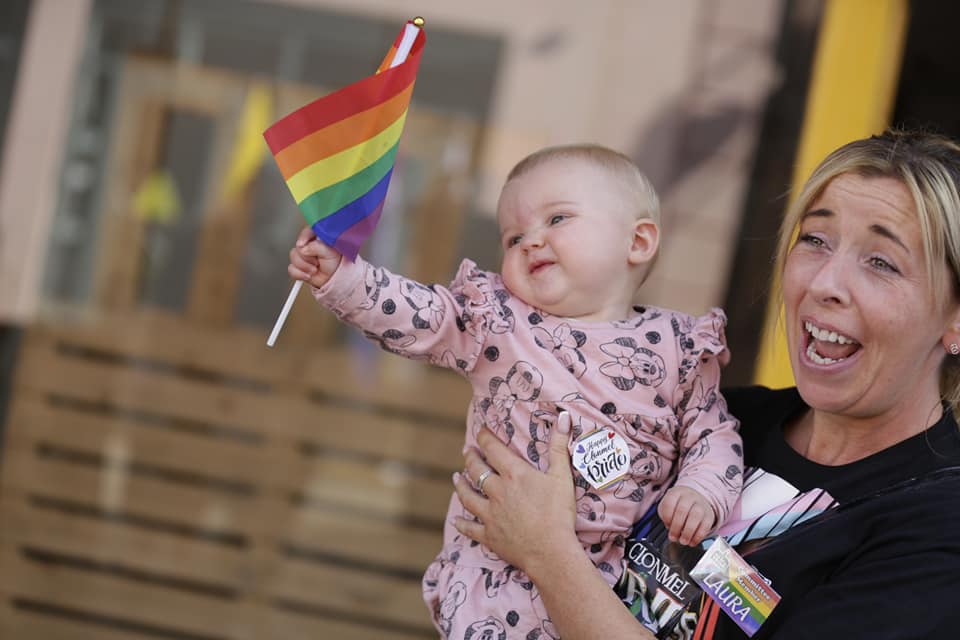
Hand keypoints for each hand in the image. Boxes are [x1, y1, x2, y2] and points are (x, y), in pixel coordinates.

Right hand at [287, 226, 341, 287]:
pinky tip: (308, 275)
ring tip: (315, 269)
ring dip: (304, 266)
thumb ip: (316, 246)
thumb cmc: (336, 264)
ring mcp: (302, 255)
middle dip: (306, 257)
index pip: (307, 230)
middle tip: (317, 261)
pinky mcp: (298, 266)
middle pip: (298, 245)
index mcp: (318, 237)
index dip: (304, 236)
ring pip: (293, 256)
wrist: (335, 279)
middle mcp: (309, 245)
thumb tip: (303, 248)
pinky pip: (291, 268)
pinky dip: (299, 274)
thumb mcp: (329, 252)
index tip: (303, 244)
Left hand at [453, 412, 577, 574]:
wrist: (550, 552)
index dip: (484, 437)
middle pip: (477, 470)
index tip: (480, 431)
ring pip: (468, 496)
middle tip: (467, 452)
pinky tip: (456, 519)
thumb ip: (559, 446)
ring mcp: (490, 514)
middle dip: (471, 458)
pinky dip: (461, 523)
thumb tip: (564, 417)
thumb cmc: (559, 514)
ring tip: (456, 478)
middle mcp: (497, 491)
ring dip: (461, 485)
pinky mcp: (489, 535)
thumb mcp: (562, 477)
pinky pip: (469, 528)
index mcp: (514, 474)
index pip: (493, 449)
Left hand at [657, 485, 715, 545]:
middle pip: (682, 510)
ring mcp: (701, 505)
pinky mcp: (709, 515)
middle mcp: (689, 497)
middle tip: (673, 537)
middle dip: (676, 527)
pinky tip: (692, 542)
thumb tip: (669, 526)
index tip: (667, 525)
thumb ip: (665, 515)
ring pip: (695, 516)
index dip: (667, 517)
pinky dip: (698, 536)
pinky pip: (705, 526)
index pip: (669, 503)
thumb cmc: (678, 506)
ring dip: (688, 532)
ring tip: (683, 541)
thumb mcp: (667, 507)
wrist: (697, 501)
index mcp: (676, 493)